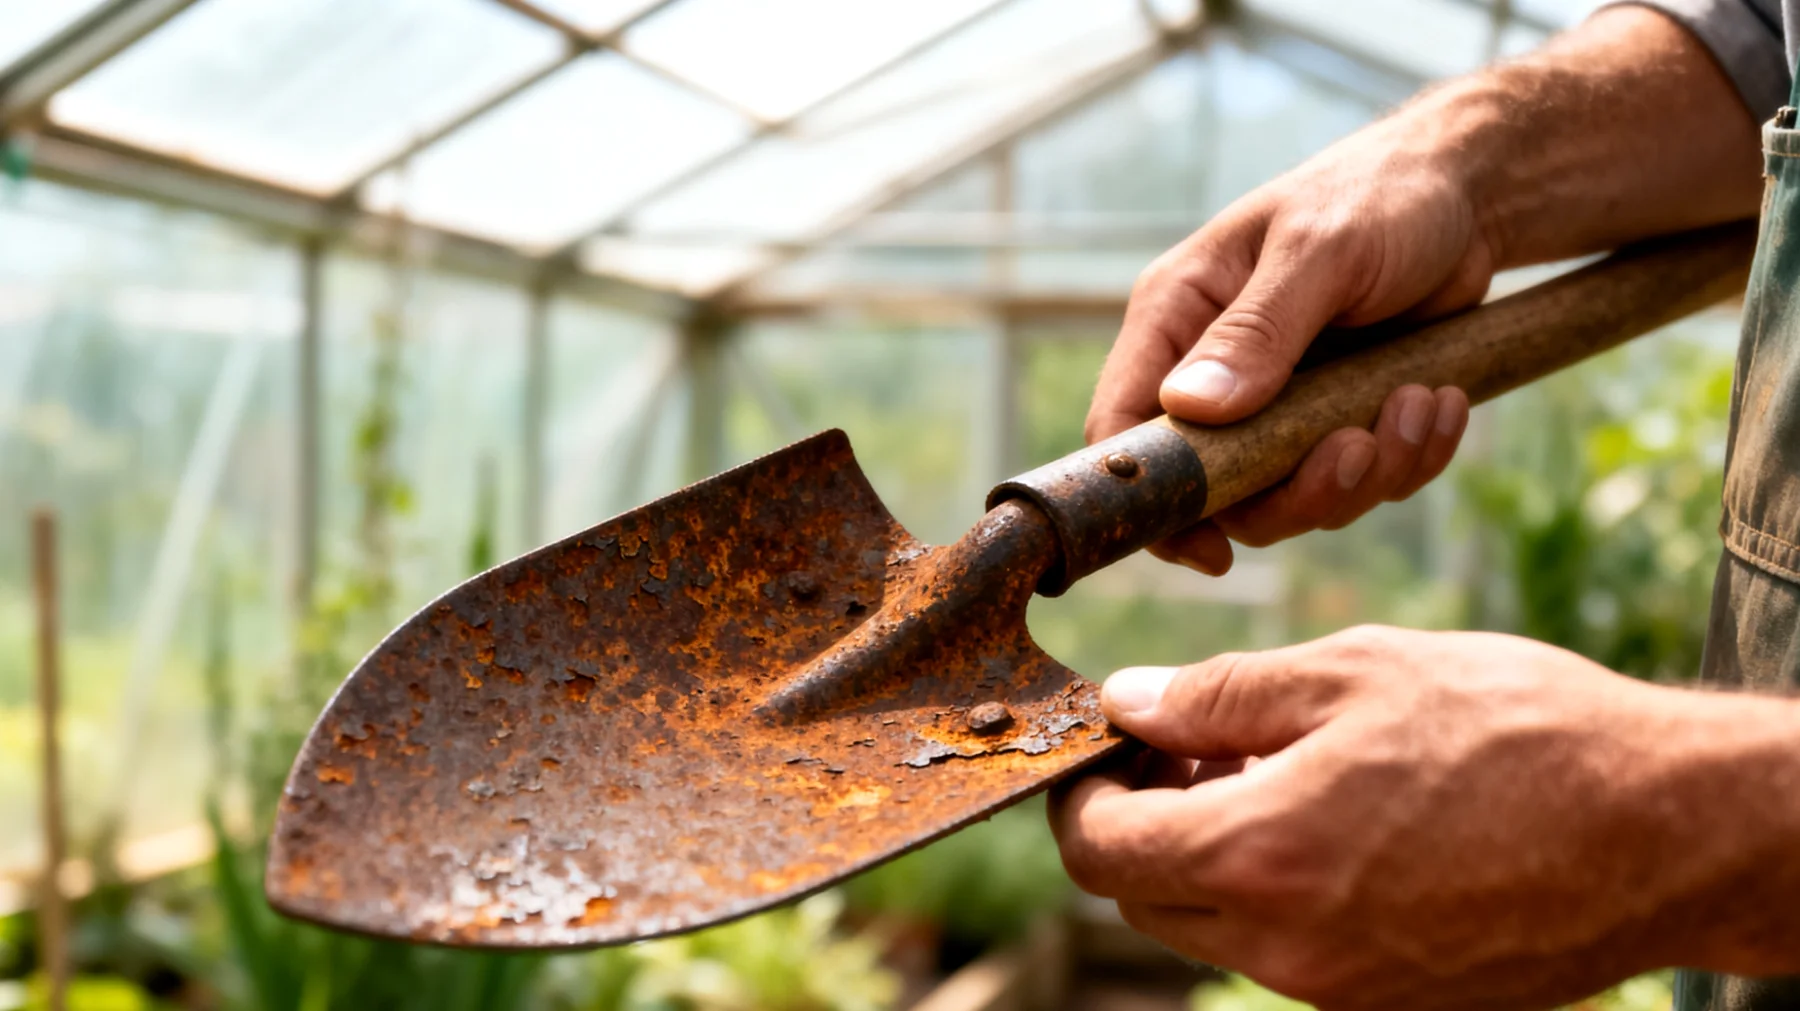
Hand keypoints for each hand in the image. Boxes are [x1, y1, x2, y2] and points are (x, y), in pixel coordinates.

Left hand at [1051, 627, 1799, 1009]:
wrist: (1666, 830)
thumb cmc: (1516, 730)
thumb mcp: (1353, 673)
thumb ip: (1220, 695)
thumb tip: (1131, 703)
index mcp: (1259, 857)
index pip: (1100, 851)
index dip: (1084, 795)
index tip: (1107, 749)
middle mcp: (1287, 947)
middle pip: (1144, 899)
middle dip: (1138, 824)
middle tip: (1185, 749)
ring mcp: (1341, 989)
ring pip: (1212, 929)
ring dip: (1205, 856)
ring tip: (1266, 771)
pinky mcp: (1390, 1002)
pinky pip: (1286, 953)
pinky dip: (1271, 892)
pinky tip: (1326, 821)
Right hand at [1090, 114, 1487, 573]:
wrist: (1466, 196)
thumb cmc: (1377, 197)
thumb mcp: (1319, 250)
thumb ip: (1256, 331)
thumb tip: (1190, 409)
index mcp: (1176, 319)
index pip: (1122, 428)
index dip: (1154, 499)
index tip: (1211, 549)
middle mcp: (1212, 372)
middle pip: (1218, 490)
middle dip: (1298, 491)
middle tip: (1359, 448)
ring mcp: (1276, 405)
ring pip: (1295, 498)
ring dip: (1370, 471)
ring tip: (1420, 402)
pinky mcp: (1335, 421)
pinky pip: (1360, 483)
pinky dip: (1408, 459)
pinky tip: (1439, 401)